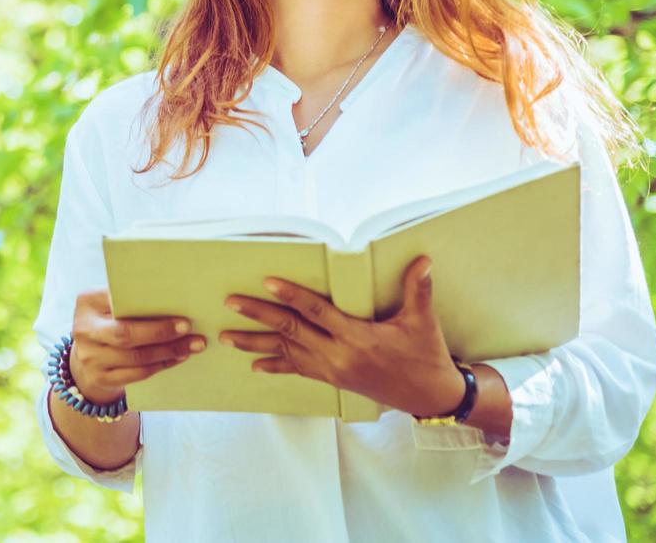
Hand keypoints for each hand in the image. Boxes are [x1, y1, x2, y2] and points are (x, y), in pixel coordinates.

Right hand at [68, 288, 208, 402]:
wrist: (87, 357)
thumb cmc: (108, 322)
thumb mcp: (109, 306)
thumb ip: (131, 301)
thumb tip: (173, 300)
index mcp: (87, 302)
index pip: (119, 302)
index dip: (149, 308)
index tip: (178, 313)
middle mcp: (84, 330)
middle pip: (125, 334)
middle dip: (160, 333)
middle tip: (188, 329)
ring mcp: (90, 357)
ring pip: (136, 357)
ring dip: (167, 352)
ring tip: (191, 346)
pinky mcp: (101, 378)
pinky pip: (137, 374)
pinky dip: (161, 365)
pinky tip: (177, 358)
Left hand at [218, 255, 467, 417]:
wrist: (429, 396)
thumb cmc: (425, 355)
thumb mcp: (422, 322)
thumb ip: (417, 289)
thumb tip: (423, 260)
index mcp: (357, 337)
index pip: (317, 312)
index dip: (292, 296)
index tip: (268, 282)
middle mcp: (338, 355)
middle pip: (290, 331)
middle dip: (258, 316)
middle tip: (230, 303)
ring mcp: (332, 370)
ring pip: (286, 353)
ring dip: (254, 344)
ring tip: (226, 337)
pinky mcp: (332, 379)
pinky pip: (297, 370)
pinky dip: (275, 366)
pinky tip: (255, 366)